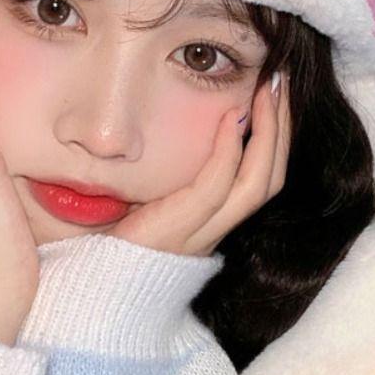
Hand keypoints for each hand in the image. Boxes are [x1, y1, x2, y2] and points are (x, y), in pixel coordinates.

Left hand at [109, 71, 290, 257]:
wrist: (91, 290)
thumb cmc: (106, 243)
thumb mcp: (141, 200)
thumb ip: (159, 174)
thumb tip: (158, 125)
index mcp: (209, 224)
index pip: (260, 180)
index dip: (274, 140)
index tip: (272, 97)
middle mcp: (214, 231)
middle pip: (270, 179)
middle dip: (282, 129)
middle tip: (281, 84)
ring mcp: (201, 233)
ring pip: (257, 184)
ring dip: (269, 134)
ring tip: (267, 92)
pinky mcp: (180, 229)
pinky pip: (215, 188)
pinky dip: (228, 151)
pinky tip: (232, 118)